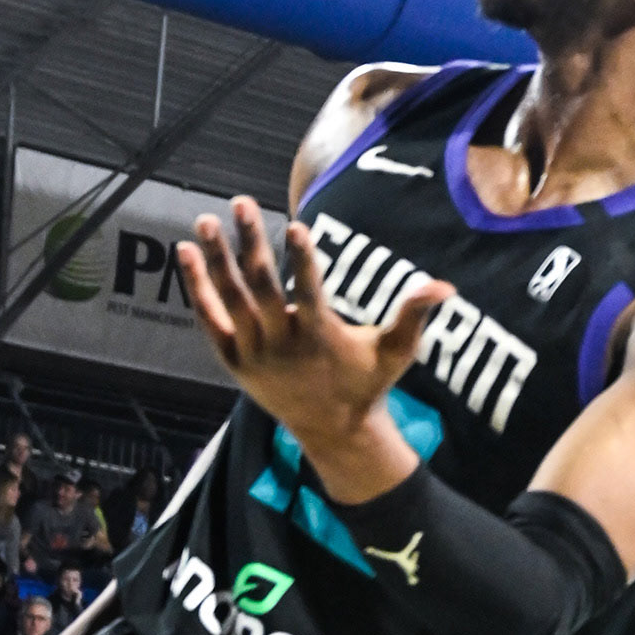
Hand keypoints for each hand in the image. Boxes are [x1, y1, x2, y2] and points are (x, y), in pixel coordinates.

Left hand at [180, 198, 452, 496]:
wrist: (333, 430)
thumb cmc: (368, 382)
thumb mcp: (396, 351)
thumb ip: (413, 314)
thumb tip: (446, 286)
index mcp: (321, 338)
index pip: (310, 293)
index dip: (304, 259)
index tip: (296, 225)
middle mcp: (283, 346)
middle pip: (261, 287)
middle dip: (251, 243)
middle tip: (241, 203)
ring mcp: (254, 355)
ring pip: (230, 300)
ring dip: (216, 259)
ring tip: (206, 221)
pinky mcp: (234, 362)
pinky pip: (210, 321)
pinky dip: (198, 289)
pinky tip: (187, 255)